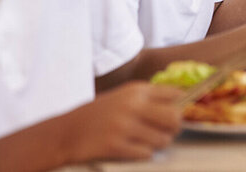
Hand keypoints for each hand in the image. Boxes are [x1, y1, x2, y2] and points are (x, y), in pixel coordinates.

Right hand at [64, 82, 181, 161]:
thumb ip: (147, 99)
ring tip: (147, 142)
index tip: (178, 113)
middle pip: (174, 117)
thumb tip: (180, 105)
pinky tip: (133, 149)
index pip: (175, 93)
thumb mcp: (122, 97)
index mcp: (136, 90)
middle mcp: (132, 105)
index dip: (181, 105)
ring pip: (163, 139)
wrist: (64, 132)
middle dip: (175, 127)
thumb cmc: (97, 115)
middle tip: (167, 132)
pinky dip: (144, 154)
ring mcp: (124, 126)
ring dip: (159, 143)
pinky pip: (146, 153)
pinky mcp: (116, 145)